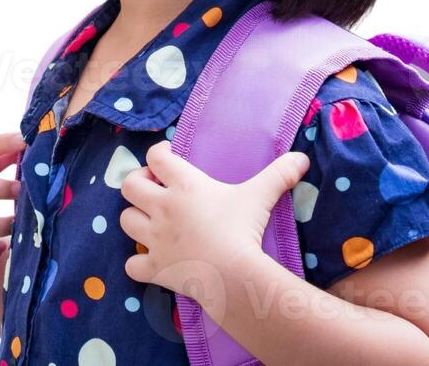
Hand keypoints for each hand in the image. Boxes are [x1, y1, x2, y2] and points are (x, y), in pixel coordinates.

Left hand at [119, 141, 309, 297]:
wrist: (232, 274)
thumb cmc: (242, 230)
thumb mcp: (260, 196)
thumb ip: (279, 174)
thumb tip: (302, 157)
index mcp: (183, 186)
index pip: (156, 156)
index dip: (159, 153)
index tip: (169, 158)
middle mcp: (161, 208)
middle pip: (128, 185)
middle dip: (138, 184)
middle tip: (155, 189)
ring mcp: (154, 240)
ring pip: (125, 221)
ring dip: (136, 220)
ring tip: (152, 223)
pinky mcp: (154, 268)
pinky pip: (132, 265)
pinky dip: (138, 264)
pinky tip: (152, 262)